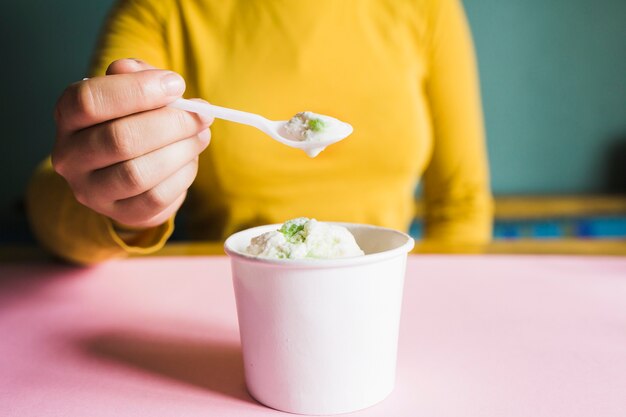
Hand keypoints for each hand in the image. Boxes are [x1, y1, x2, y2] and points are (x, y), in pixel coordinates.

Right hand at [52, 59, 211, 228]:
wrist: (126, 170)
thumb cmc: (131, 120)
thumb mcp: (131, 92)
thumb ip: (140, 77)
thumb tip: (159, 79)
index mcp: (68, 117)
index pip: (90, 101)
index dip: (138, 90)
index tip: (177, 85)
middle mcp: (70, 156)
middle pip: (119, 139)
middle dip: (171, 124)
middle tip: (202, 114)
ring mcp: (92, 191)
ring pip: (138, 173)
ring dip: (181, 150)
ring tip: (201, 135)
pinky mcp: (121, 214)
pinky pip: (156, 198)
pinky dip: (183, 175)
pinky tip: (191, 159)